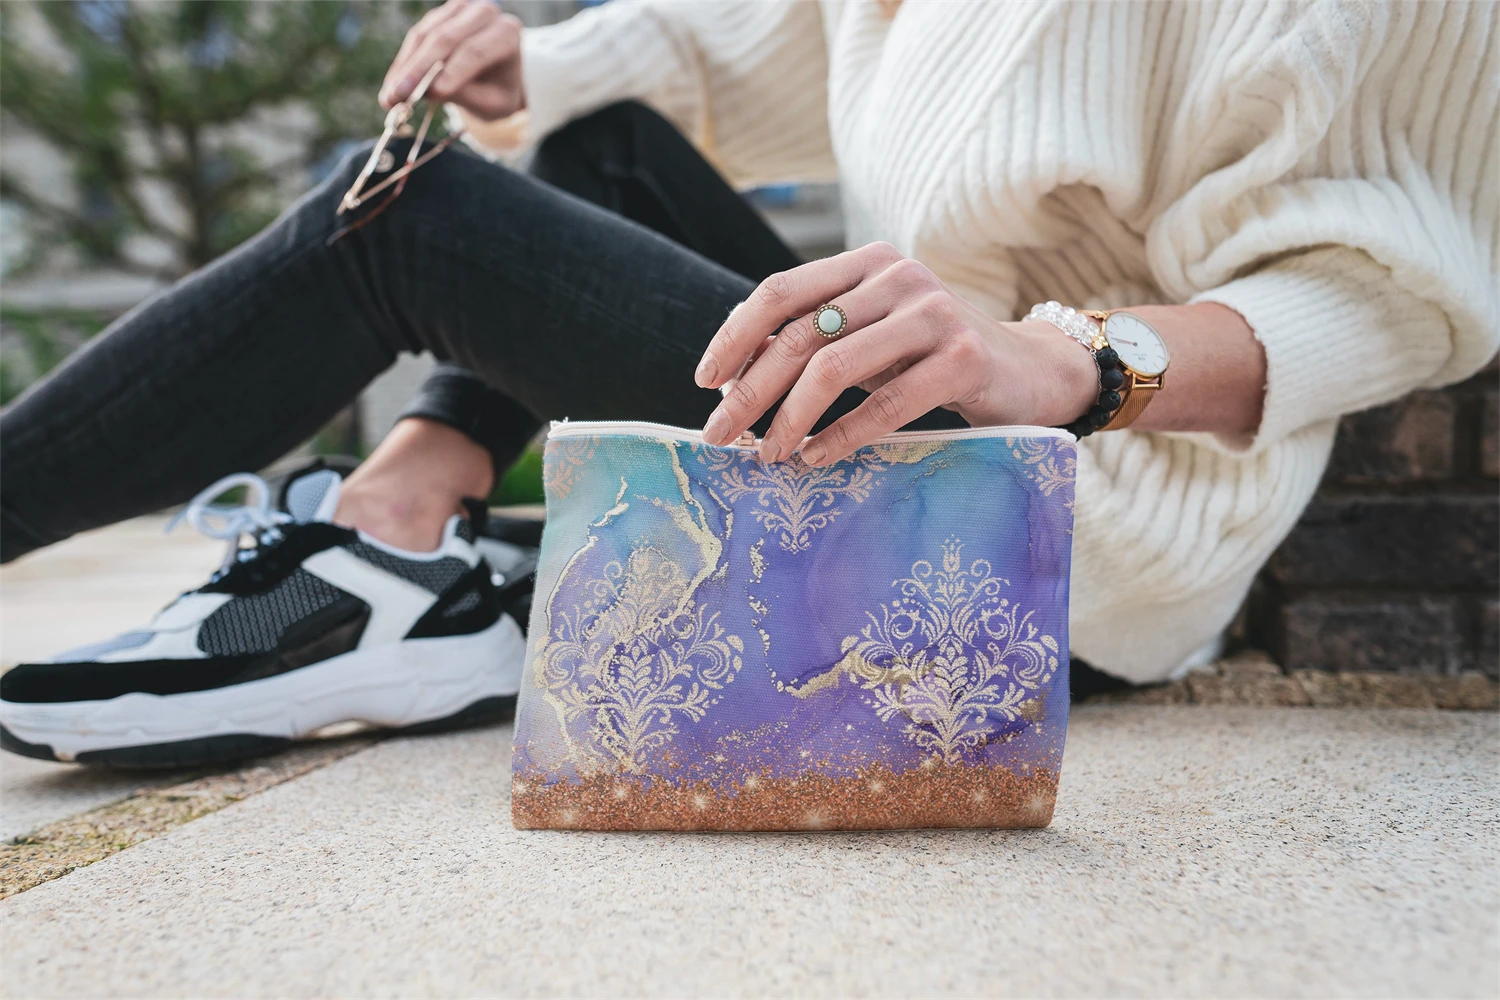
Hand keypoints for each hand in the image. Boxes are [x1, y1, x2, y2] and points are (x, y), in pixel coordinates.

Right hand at [380, 0, 523, 120]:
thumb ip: (465, 95)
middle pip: (446, 39)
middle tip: (398, 96)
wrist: (498, 75)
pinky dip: (403, 64)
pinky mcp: (438, 16)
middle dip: (419, 70)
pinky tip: (392, 85)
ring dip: (405, 68)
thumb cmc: (498, 91)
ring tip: (390, 97)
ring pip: (425, 36)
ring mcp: (458, 10)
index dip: (451, 71)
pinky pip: (416, 38)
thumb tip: (426, 91)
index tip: (432, 94)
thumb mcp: (491, 103)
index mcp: (506, 33)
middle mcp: (484, 13)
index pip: (475, 51)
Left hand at [694, 242, 1097, 465]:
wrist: (1028, 371)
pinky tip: (817, 458)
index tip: (705, 381)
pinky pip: (886, 404)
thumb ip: (816, 343)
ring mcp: (933, 313)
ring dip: (790, 419)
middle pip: (800, 333)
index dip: (736, 335)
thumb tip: (731, 382)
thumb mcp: (871, 340)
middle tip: (720, 434)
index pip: (781, 290)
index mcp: (866, 264)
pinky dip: (842, 436)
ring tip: (769, 455)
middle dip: (750, 390)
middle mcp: (897, 277)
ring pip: (835, 367)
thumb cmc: (932, 360)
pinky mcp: (963, 357)